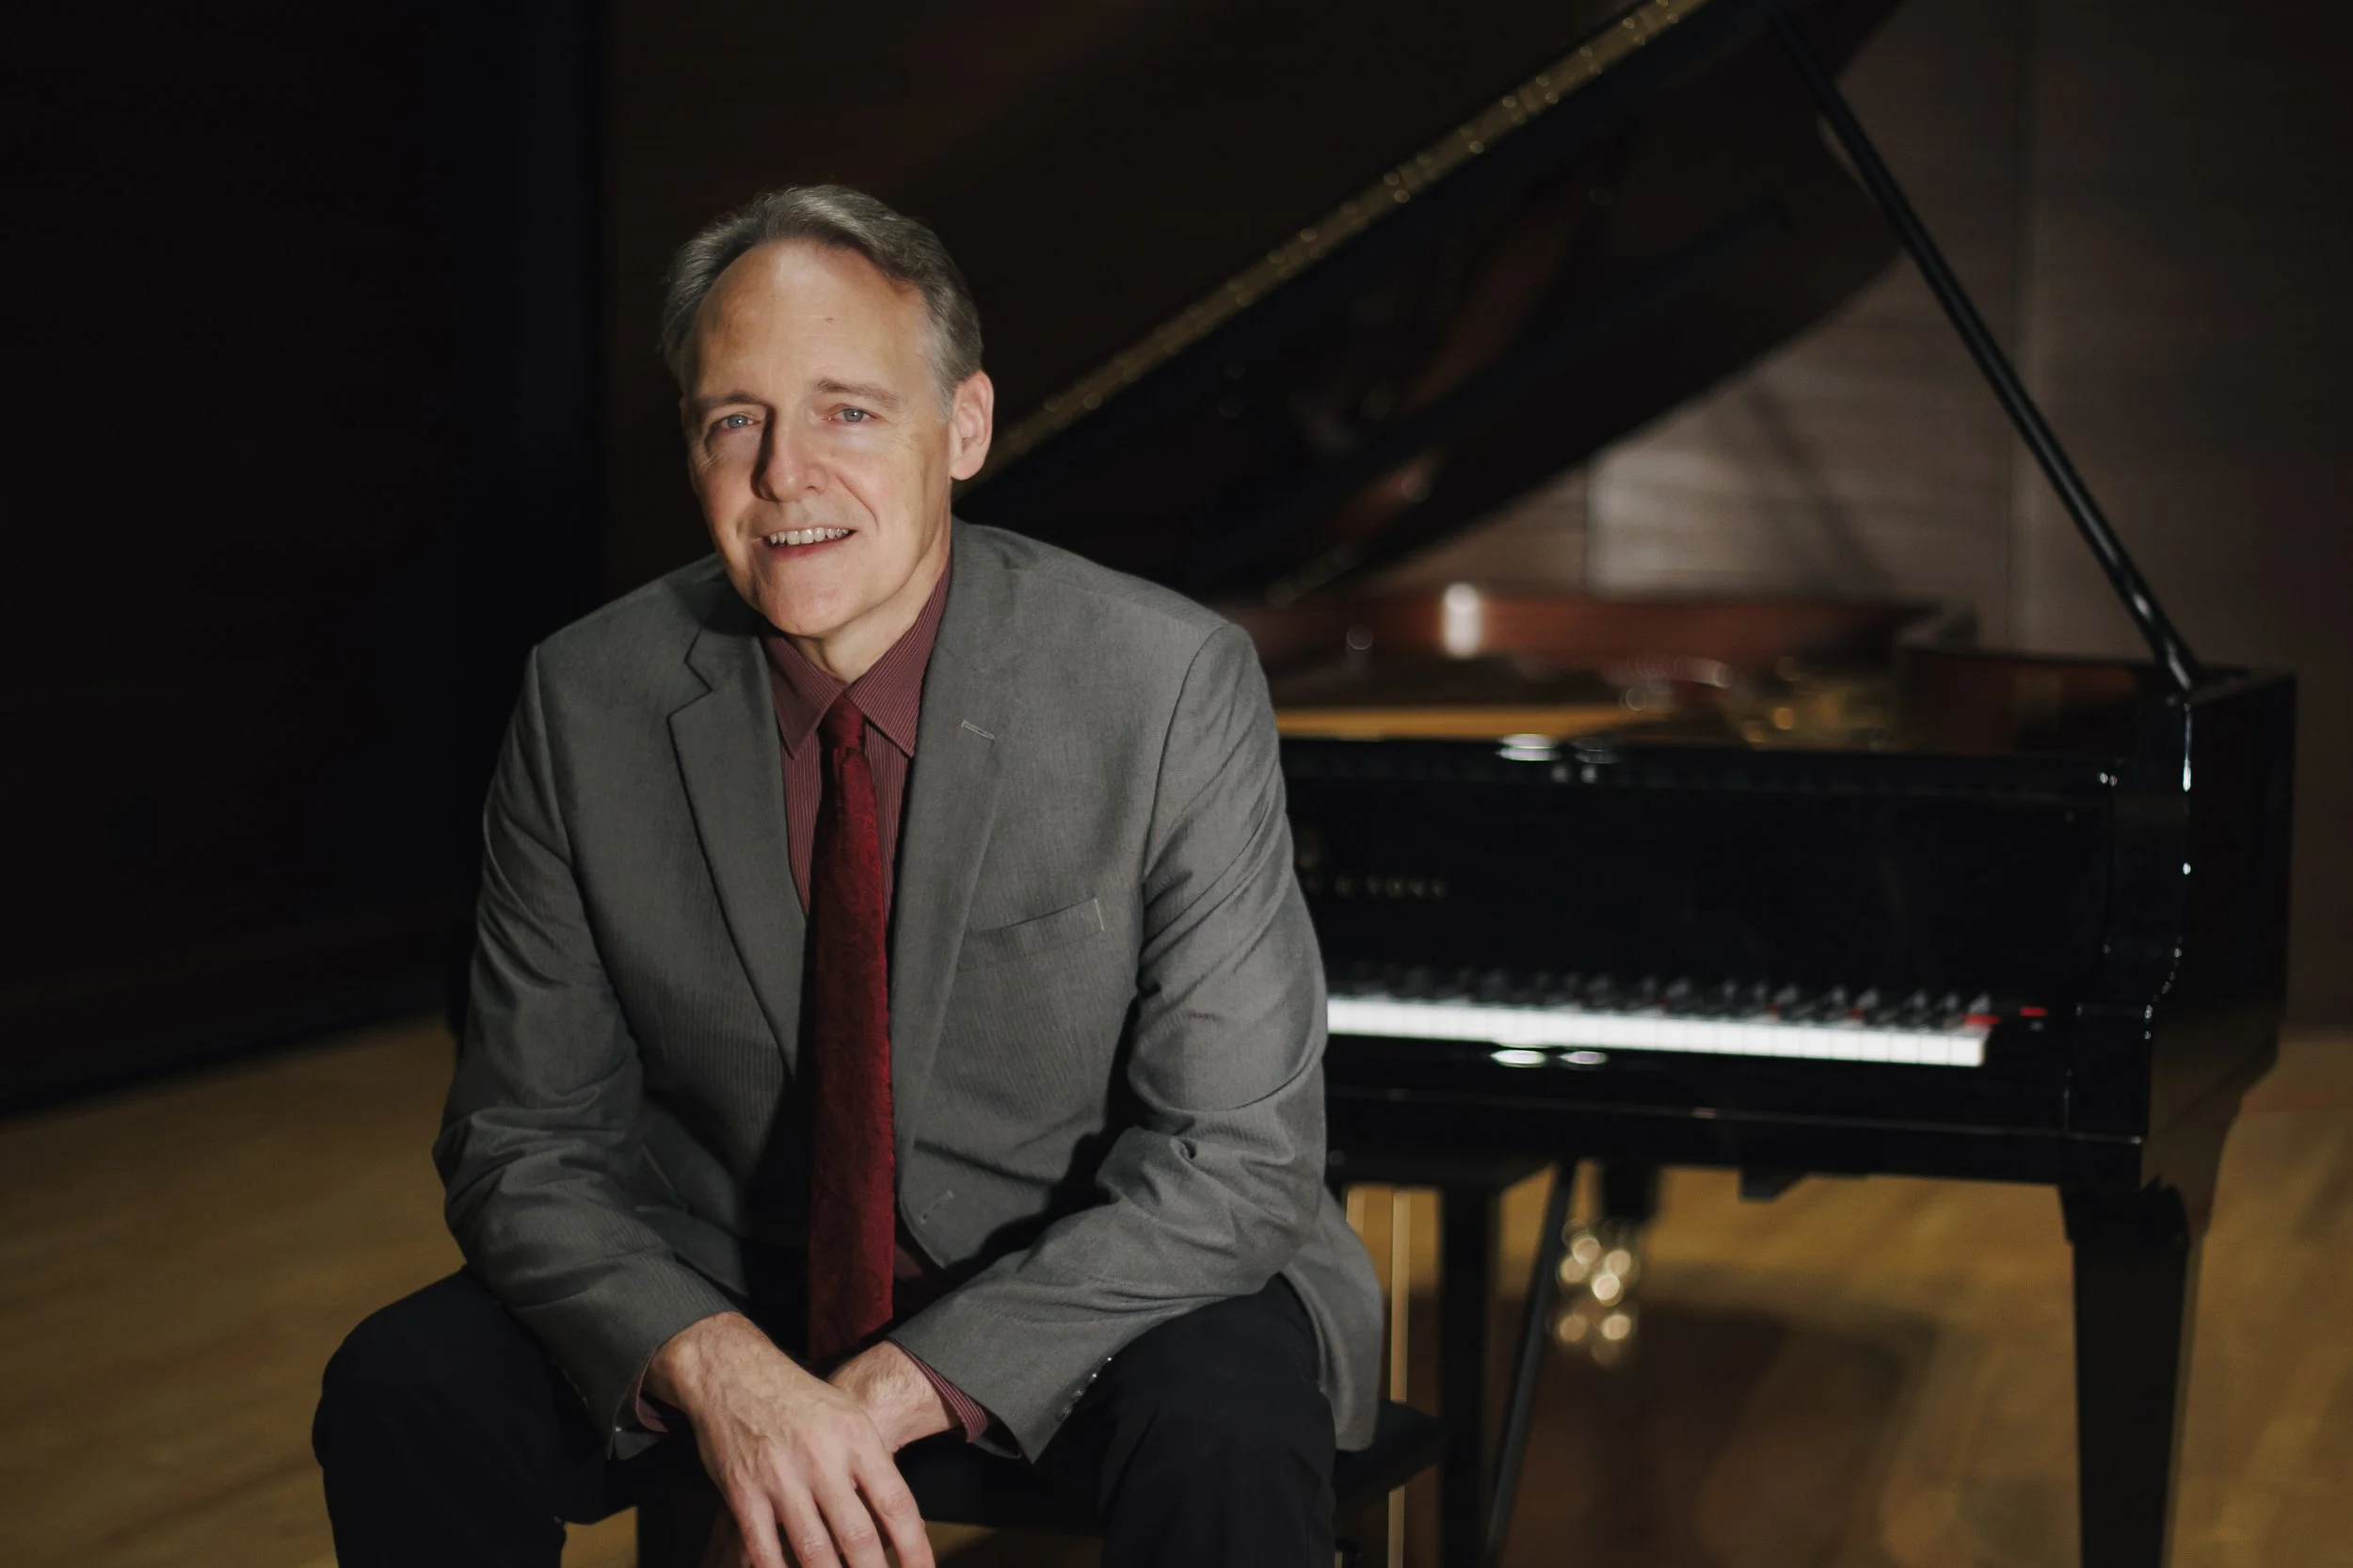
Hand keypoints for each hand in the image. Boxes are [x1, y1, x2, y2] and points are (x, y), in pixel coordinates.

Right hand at [646, 1313, 933, 1567]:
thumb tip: (898, 1521)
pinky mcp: (743, 1492)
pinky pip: (765, 1549)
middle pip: (858, 1536)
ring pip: (814, 1550)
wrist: (734, 1373)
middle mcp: (822, 1458)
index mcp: (856, 1437)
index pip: (896, 1503)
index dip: (914, 1548)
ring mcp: (780, 1477)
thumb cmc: (801, 1401)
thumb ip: (873, 1466)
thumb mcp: (849, 1418)